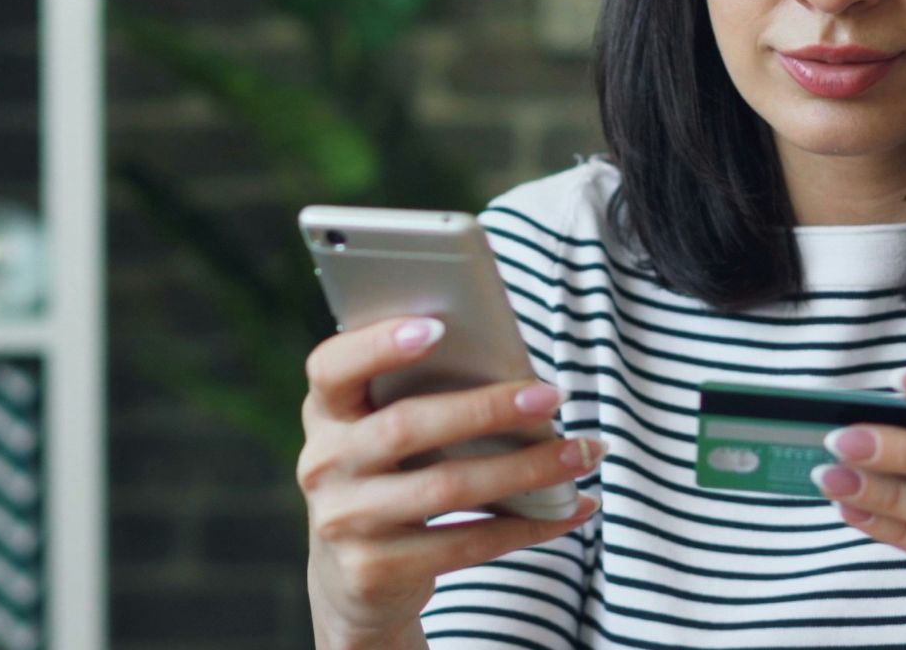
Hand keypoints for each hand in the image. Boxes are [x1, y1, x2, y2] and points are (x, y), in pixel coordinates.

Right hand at [299, 315, 605, 649]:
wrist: (352, 579)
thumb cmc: (391, 476)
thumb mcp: (383, 433)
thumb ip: (419, 398)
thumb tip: (516, 374)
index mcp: (325, 412)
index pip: (332, 367)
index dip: (378, 344)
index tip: (439, 327)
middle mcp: (324, 464)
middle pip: (407, 427)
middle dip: (487, 409)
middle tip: (552, 396)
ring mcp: (344, 521)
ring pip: (447, 488)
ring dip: (526, 469)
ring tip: (581, 453)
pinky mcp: (374, 570)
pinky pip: (465, 544)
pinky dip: (529, 525)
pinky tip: (572, 507)